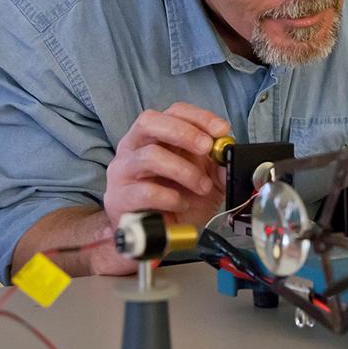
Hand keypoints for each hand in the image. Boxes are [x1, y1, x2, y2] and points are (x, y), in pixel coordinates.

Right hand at [104, 102, 230, 238]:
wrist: (156, 236)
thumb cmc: (178, 202)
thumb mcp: (206, 180)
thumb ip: (217, 165)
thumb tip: (228, 153)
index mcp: (155, 137)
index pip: (172, 112)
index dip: (198, 117)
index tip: (221, 130)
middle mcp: (133, 147)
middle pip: (150, 122)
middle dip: (184, 132)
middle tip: (206, 148)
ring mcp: (122, 171)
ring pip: (150, 156)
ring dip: (185, 171)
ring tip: (201, 187)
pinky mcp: (119, 197)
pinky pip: (146, 191)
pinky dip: (171, 198)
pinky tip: (180, 205)